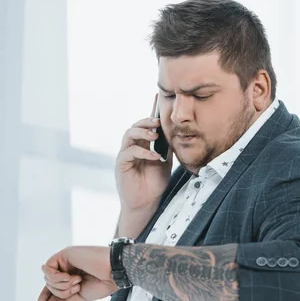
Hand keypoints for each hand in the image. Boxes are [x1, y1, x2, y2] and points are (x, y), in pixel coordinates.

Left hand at [33, 245, 119, 300]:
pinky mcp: (64, 253)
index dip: (43, 298)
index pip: (52, 288)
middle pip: (49, 284)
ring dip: (62, 285)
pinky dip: (57, 277)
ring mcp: (66, 259)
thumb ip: (63, 299)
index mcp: (72, 276)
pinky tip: (71, 277)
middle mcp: (67, 266)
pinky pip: (47, 268)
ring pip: (47, 278)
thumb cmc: (104, 283)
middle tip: (78, 287)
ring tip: (78, 281)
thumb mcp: (80, 296)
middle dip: (61, 292)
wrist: (114, 273)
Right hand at [115, 93, 172, 211]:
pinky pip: (129, 152)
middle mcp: (133, 146)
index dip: (151, 112)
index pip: (146, 126)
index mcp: (143, 144)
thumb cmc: (154, 183)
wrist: (146, 202)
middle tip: (157, 121)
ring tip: (155, 136)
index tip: (158, 98)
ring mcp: (125, 154)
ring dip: (142, 133)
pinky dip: (142, 152)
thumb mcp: (166, 163)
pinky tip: (153, 156)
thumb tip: (178, 132)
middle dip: (146, 121)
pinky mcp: (121, 164)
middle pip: (135, 126)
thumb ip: (168, 148)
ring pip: (128, 135)